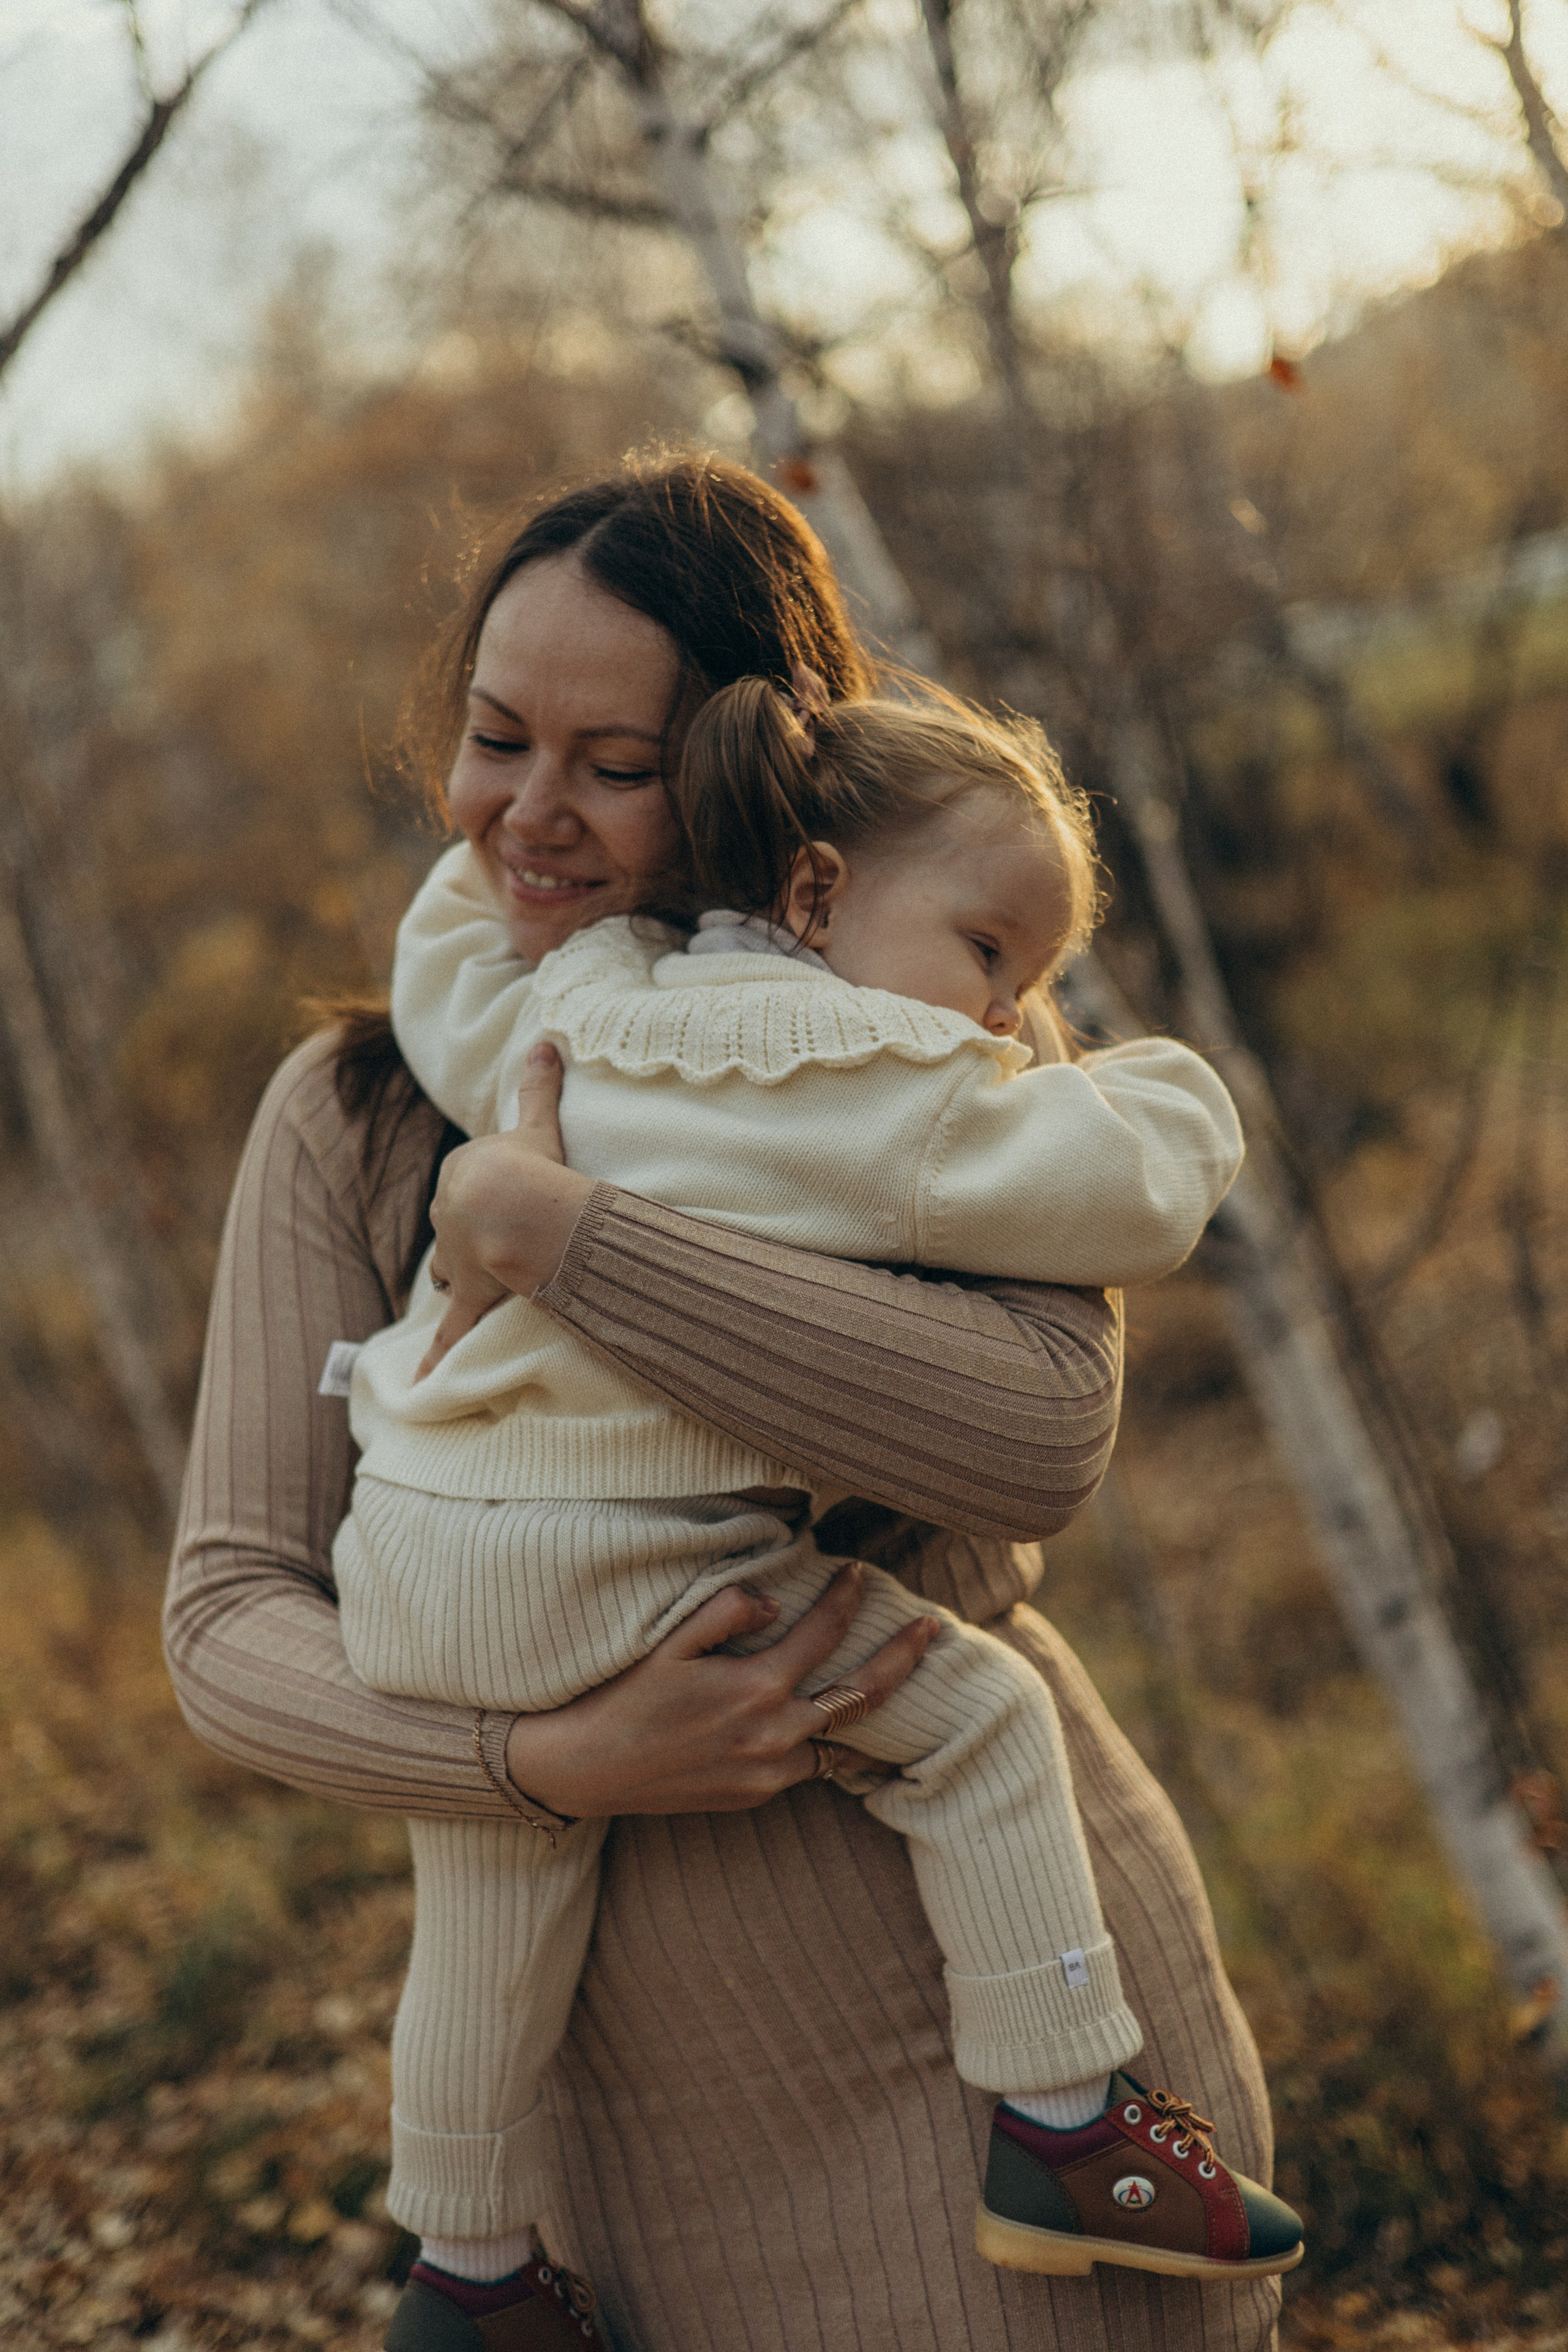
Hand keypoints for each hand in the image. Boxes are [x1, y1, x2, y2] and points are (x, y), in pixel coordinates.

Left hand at [416, 1045, 594, 1377]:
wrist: (518, 1208)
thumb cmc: (527, 1165)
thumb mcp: (535, 1122)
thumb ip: (538, 1084)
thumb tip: (545, 1039)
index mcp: (460, 1176)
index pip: (467, 1182)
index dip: (490, 1188)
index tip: (512, 1189)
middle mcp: (448, 1217)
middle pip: (453, 1225)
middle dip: (468, 1230)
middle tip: (493, 1236)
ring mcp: (457, 1258)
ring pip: (448, 1269)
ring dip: (454, 1276)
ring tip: (461, 1287)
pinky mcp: (470, 1294)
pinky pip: (451, 1332)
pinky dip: (436, 1357)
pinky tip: (419, 1385)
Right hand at [502, 1562, 939, 1816]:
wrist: (587, 1769)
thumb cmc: (624, 1695)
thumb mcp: (669, 1641)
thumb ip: (728, 1610)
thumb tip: (778, 1602)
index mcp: (756, 1688)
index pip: (823, 1633)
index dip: (846, 1597)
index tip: (859, 1571)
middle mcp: (773, 1735)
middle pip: (863, 1694)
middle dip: (903, 1657)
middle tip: (935, 1627)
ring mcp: (768, 1772)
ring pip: (844, 1740)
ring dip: (876, 1708)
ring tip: (904, 1681)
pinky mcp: (756, 1795)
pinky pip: (810, 1767)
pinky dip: (835, 1746)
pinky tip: (846, 1730)